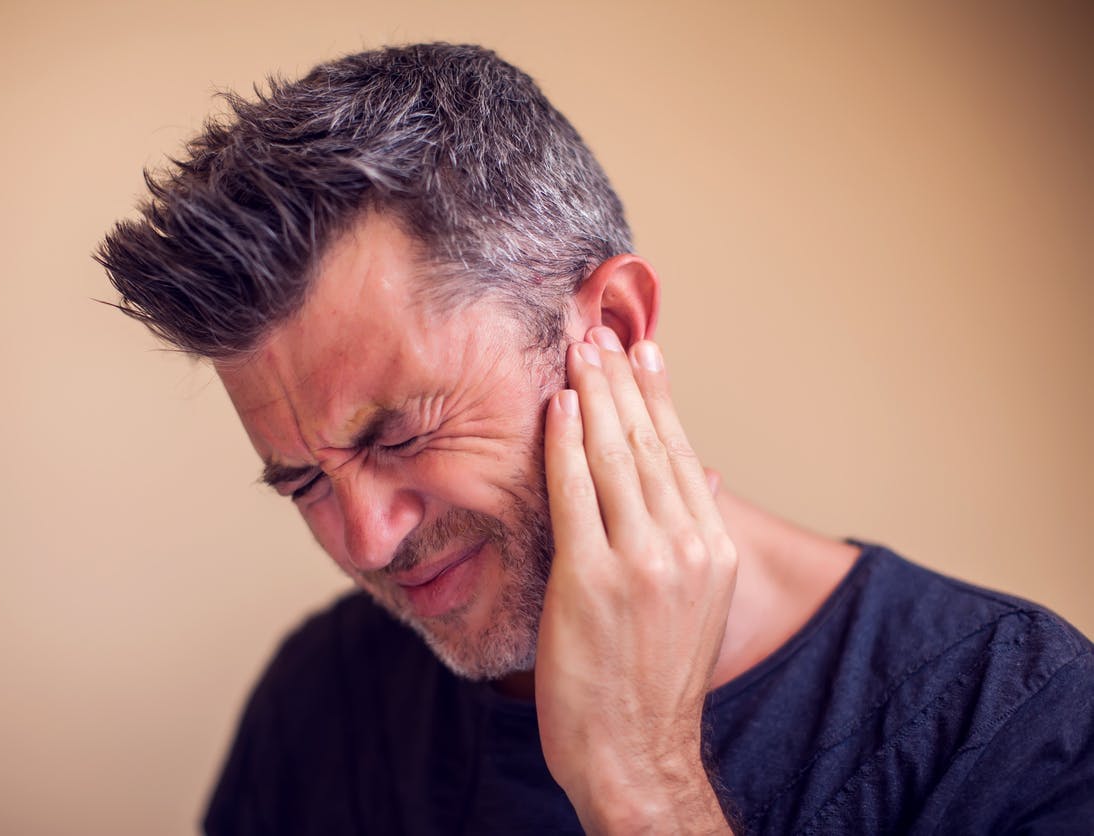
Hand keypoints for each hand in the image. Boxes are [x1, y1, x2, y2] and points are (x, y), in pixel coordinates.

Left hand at [536, 326, 736, 834]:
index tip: (642, 353)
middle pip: (650, 444)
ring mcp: (641, 563)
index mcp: (711, 551)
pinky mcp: (594, 580)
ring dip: (595, 396)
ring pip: (617, 458)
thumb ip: (692, 535)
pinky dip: (566, 445)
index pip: (681, 454)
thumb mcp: (695, 603)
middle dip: (622, 381)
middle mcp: (686, 549)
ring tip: (578, 350)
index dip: (658, 398)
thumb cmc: (651, 681)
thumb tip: (702, 475)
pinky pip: (576, 495)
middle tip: (600, 331)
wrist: (635, 753)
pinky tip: (558, 407)